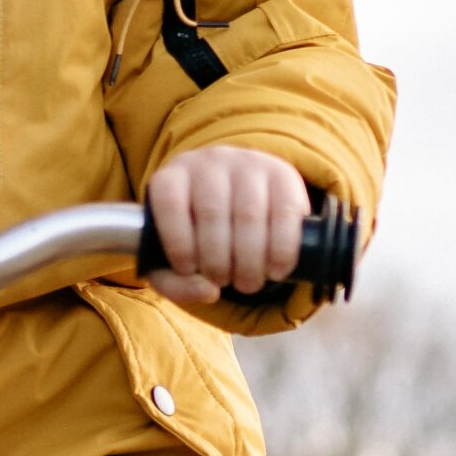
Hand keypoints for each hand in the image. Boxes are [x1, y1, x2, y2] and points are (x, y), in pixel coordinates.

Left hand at [145, 147, 308, 305]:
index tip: (188, 269)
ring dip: (250, 260)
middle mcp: (209, 163)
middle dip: (218, 260)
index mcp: (173, 177)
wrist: (239, 201)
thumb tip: (208, 293)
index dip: (177, 242)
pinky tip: (275, 271)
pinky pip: (285, 212)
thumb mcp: (175, 260)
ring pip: (249, 214)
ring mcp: (249, 164)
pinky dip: (281, 250)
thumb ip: (176, 284)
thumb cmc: (198, 236)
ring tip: (248, 283)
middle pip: (212, 212)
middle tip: (223, 282)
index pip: (169, 202)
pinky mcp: (284, 174)